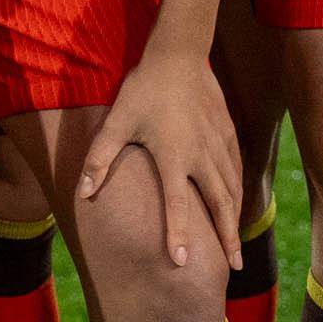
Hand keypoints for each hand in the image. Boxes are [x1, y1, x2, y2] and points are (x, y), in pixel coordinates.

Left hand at [83, 47, 245, 274]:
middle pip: (219, 205)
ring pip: (232, 189)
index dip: (179, 235)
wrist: (179, 54)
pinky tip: (237, 201)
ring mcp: (218, 144)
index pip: (177, 205)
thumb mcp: (116, 123)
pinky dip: (239, 190)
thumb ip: (99, 159)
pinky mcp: (228, 133)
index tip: (183, 263)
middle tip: (234, 267)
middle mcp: (201, 156)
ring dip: (236, 219)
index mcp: (173, 157)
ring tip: (237, 244)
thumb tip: (83, 193)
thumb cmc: (143, 90)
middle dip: (227, 237)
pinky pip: (237, 168)